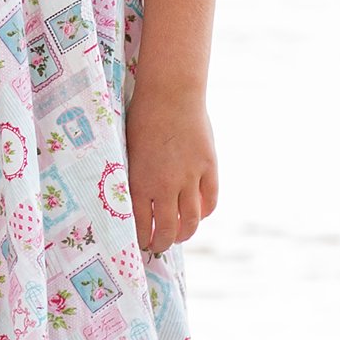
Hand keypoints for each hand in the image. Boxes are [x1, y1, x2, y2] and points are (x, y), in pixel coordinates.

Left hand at [124, 82, 218, 252]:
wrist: (170, 94)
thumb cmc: (141, 118)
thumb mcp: (128, 151)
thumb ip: (134, 177)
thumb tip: (133, 199)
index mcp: (140, 182)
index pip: (140, 225)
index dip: (141, 239)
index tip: (140, 244)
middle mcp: (166, 185)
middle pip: (168, 229)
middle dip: (163, 243)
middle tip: (159, 246)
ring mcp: (190, 178)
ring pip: (192, 220)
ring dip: (185, 234)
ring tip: (180, 236)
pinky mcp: (209, 168)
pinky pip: (210, 200)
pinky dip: (205, 212)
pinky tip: (198, 214)